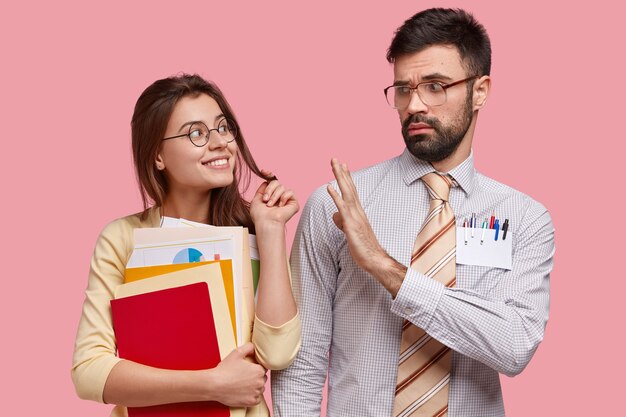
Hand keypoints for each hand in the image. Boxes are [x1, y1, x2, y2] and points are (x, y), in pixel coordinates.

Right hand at [205, 343, 266, 406]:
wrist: (215, 385)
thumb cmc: (225, 370)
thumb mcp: (237, 353)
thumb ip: (249, 347)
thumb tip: (254, 347)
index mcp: (258, 370)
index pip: (263, 368)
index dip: (256, 368)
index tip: (248, 370)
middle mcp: (260, 382)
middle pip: (262, 379)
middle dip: (256, 377)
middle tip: (244, 377)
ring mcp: (255, 393)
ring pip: (260, 389)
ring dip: (254, 387)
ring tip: (243, 384)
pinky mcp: (250, 402)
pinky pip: (257, 399)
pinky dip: (252, 397)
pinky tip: (244, 392)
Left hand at [250, 176, 298, 226]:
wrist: (266, 222)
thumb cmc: (260, 215)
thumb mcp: (256, 199)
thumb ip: (261, 189)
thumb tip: (266, 181)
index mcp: (271, 195)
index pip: (271, 181)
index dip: (269, 174)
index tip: (263, 171)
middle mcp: (279, 196)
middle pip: (276, 181)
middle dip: (269, 189)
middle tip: (265, 199)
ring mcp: (287, 199)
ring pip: (281, 186)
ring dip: (274, 196)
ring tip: (270, 205)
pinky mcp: (294, 203)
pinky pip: (289, 192)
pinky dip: (283, 197)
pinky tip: (280, 206)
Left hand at [327, 158, 387, 273]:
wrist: (375, 259)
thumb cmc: (364, 247)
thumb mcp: (350, 232)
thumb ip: (343, 221)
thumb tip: (335, 215)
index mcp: (358, 211)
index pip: (351, 191)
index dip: (346, 177)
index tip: (342, 165)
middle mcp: (358, 210)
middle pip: (349, 187)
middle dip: (341, 172)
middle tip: (335, 158)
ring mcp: (355, 216)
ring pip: (347, 192)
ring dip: (340, 177)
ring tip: (334, 164)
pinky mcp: (351, 224)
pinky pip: (342, 207)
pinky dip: (336, 196)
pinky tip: (329, 187)